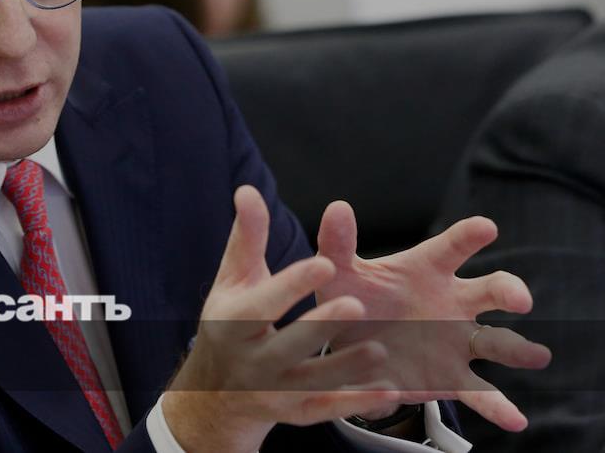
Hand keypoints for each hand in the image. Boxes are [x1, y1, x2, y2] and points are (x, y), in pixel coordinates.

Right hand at [164, 187, 402, 452]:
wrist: (216, 391)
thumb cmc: (231, 320)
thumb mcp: (234, 280)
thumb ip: (248, 237)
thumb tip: (248, 190)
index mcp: (232, 322)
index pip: (262, 303)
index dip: (291, 285)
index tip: (322, 263)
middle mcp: (251, 360)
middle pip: (288, 344)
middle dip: (320, 327)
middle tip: (356, 305)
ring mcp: (273, 390)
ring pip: (312, 382)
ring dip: (345, 368)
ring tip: (378, 350)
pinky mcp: (295, 413)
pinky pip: (327, 410)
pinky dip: (356, 403)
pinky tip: (388, 391)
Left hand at [314, 201, 551, 430]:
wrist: (350, 349)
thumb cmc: (353, 300)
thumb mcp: (341, 274)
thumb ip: (338, 243)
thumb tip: (338, 207)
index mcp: (427, 270)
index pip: (452, 248)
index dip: (468, 237)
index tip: (486, 227)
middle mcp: (452, 303)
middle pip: (490, 291)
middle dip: (508, 291)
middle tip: (520, 299)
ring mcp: (457, 341)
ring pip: (497, 342)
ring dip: (517, 349)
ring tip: (537, 355)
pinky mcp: (451, 377)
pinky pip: (480, 392)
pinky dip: (498, 406)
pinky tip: (517, 420)